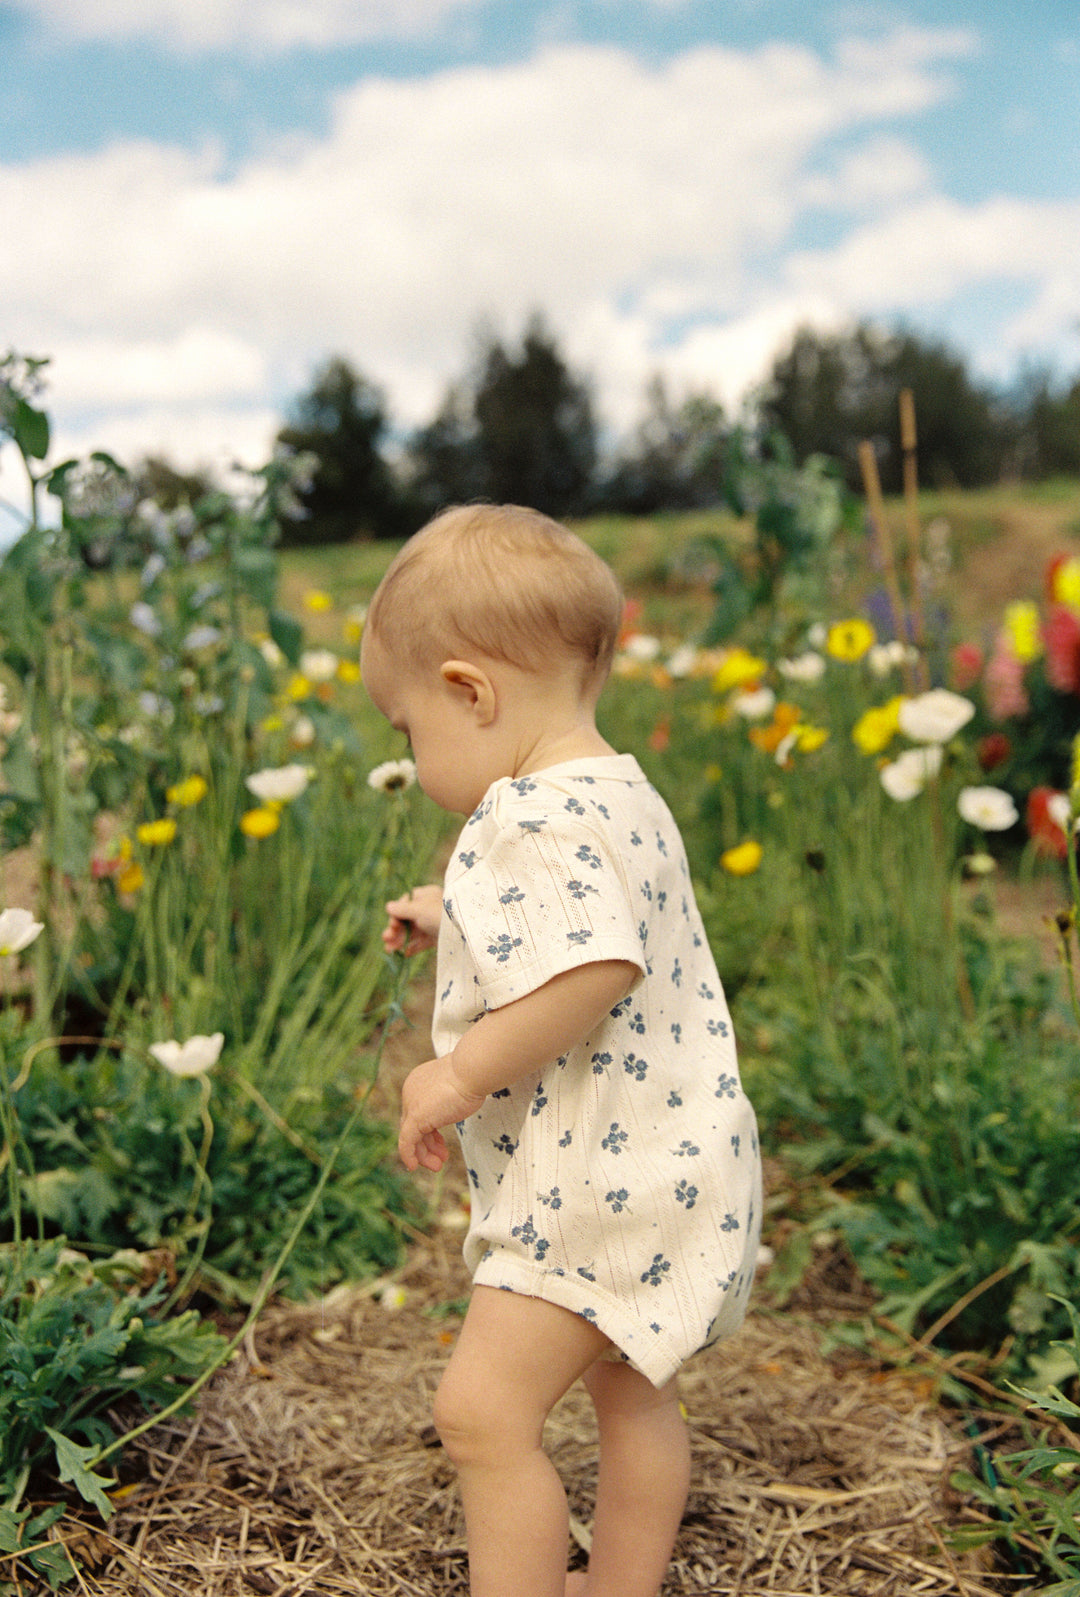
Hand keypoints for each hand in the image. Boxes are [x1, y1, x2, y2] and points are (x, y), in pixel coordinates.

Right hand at [383, 884, 442, 954]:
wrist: (465, 932)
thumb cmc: (440, 914)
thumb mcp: (419, 909)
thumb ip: (402, 909)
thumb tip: (388, 906)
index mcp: (427, 895)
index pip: (406, 902)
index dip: (396, 913)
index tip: (392, 924)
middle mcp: (430, 908)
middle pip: (407, 919)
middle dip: (395, 929)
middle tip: (386, 939)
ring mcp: (434, 924)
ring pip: (413, 932)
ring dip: (399, 940)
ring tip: (389, 950)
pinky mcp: (439, 938)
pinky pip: (422, 942)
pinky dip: (412, 947)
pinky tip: (402, 954)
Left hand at [398, 1053, 485, 1172]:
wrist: (472, 1070)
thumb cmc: (473, 1075)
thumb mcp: (458, 1087)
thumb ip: (451, 1096)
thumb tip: (457, 1103)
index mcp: (419, 1081)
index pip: (418, 1112)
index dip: (429, 1131)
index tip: (442, 1144)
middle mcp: (410, 1091)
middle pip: (413, 1124)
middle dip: (427, 1144)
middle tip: (441, 1159)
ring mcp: (411, 1104)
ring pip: (410, 1135)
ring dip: (423, 1154)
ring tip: (437, 1166)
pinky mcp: (415, 1117)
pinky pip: (407, 1142)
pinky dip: (410, 1156)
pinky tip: (413, 1166)